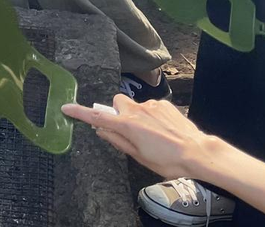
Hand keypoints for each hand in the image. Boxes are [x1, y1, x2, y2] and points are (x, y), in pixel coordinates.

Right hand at [62, 96, 216, 180]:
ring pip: (136, 106)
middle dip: (118, 112)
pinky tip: (164, 131)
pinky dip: (153, 116)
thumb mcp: (138, 157)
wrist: (197, 153)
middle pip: (118, 103)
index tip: (67, 108)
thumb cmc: (168, 161)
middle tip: (128, 130)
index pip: (97, 117)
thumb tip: (101, 130)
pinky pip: (152, 107)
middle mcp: (136, 110)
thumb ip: (117, 141)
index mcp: (127, 125)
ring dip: (138, 116)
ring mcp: (151, 105)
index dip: (80, 112)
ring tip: (154, 136)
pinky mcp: (164, 104)